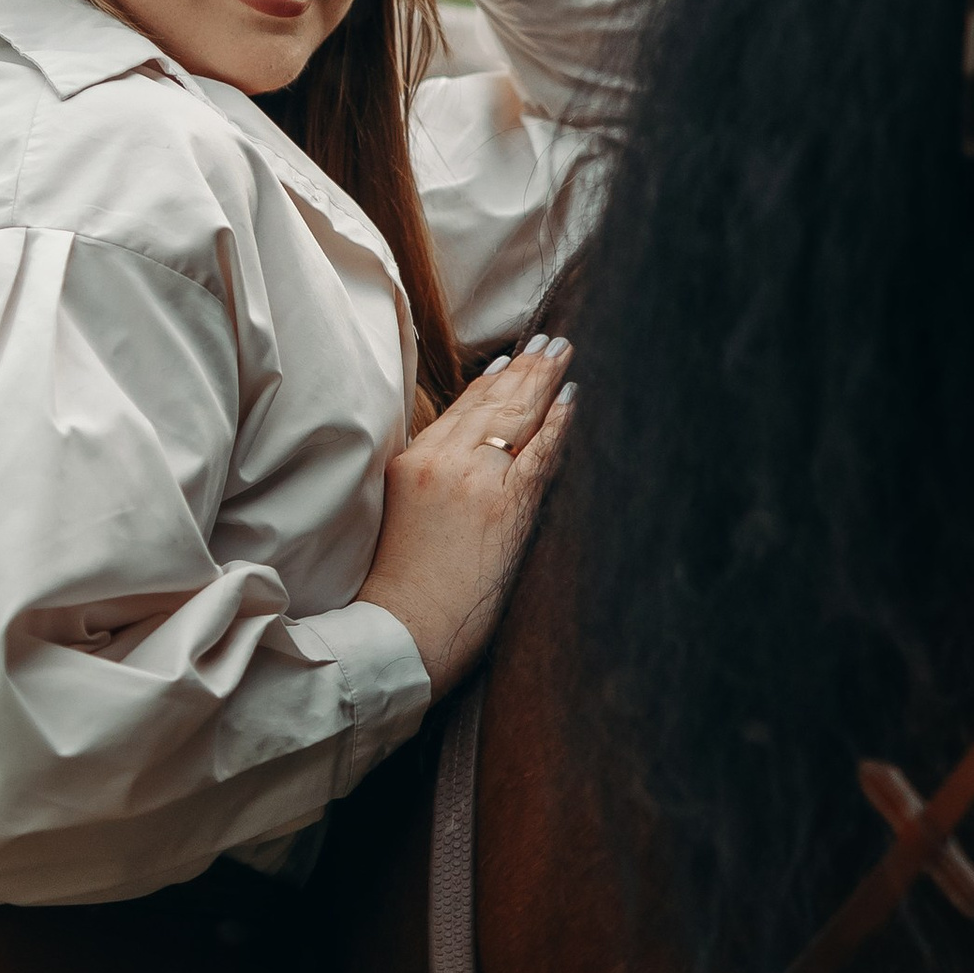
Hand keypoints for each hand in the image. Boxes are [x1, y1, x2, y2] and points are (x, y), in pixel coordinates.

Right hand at [359, 336, 572, 696]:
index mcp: (412, 461)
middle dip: (526, 369)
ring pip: (516, 416)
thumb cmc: (402, 585)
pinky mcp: (505, 505)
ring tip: (564, 354)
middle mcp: (443, 460)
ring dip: (545, 382)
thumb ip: (429, 478)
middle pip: (492, 402)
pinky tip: (572, 402)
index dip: (489, 382)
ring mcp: (476, 480)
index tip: (510, 360)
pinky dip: (558, 423)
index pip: (460, 408)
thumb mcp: (401, 514)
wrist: (403, 629)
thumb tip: (463, 455)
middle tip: (551, 343)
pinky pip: (540, 452)